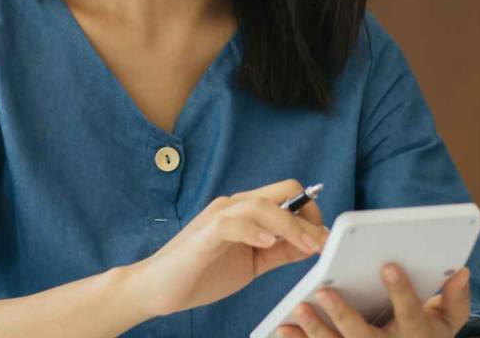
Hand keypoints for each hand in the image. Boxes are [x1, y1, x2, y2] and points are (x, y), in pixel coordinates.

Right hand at [126, 179, 329, 317]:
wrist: (156, 288)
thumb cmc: (200, 274)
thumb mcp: (251, 264)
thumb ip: (279, 252)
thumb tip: (311, 244)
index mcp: (244, 211)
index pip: (288, 196)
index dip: (311, 214)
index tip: (323, 239)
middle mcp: (233, 206)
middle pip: (282, 191)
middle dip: (308, 214)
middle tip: (321, 242)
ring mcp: (218, 216)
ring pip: (263, 205)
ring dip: (291, 225)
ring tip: (307, 246)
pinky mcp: (204, 233)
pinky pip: (233, 223)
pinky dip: (254, 231)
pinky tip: (267, 244)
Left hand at [274, 264, 471, 337]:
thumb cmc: (430, 334)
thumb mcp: (449, 320)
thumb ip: (456, 297)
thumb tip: (461, 271)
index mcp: (416, 333)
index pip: (410, 313)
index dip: (400, 291)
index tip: (388, 265)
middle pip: (364, 336)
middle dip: (343, 314)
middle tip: (324, 290)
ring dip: (316, 330)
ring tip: (298, 308)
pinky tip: (284, 327)